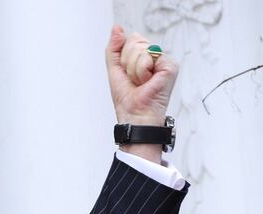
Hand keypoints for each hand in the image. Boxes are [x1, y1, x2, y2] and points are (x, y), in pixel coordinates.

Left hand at [105, 26, 177, 162]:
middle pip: (135, 41)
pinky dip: (141, 71)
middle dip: (127, 62)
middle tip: (134, 79)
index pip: (131, 39)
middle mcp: (156, 56)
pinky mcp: (170, 65)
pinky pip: (147, 57)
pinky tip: (147, 82)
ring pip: (140, 48)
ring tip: (140, 82)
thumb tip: (117, 28)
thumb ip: (114, 48)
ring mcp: (164, 60)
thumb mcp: (115, 68)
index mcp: (145, 56)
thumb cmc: (127, 97)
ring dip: (133, 69)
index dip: (123, 57)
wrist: (135, 114)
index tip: (127, 74)